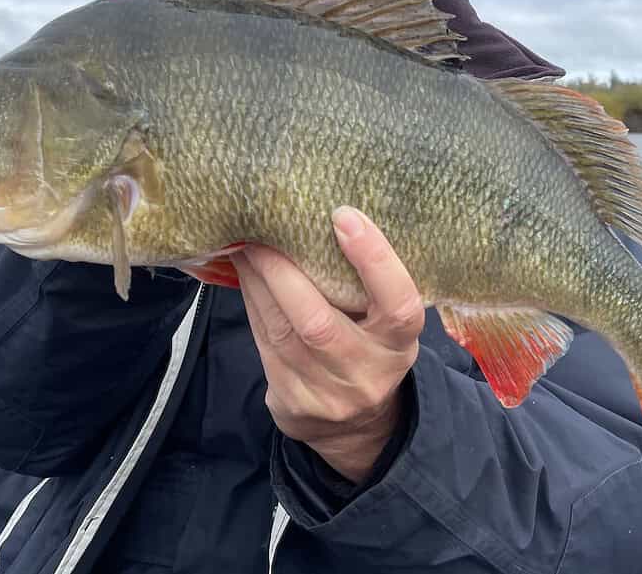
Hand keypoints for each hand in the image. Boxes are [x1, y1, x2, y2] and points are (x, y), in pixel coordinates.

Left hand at [231, 206, 423, 483]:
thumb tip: (328, 216)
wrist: (354, 426)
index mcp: (399, 344)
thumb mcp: (386, 321)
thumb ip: (369, 284)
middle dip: (283, 271)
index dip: (374, 258)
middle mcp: (367, 372)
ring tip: (242, 245)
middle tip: (260, 230)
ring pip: (281, 332)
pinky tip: (244, 276)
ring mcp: (327, 394)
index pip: (397, 302)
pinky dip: (252, 304)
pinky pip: (264, 344)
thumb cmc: (370, 347)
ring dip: (257, 283)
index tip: (344, 215)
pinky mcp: (292, 402)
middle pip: (318, 322)